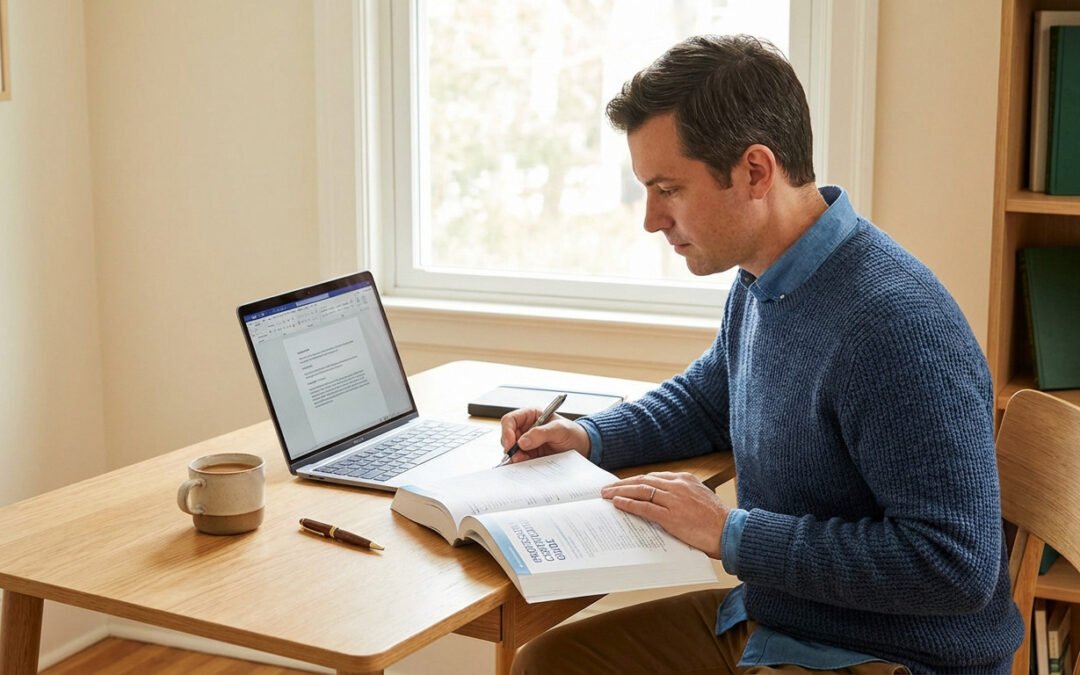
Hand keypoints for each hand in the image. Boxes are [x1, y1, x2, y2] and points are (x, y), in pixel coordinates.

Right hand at [499, 408, 590, 463]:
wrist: (582, 448)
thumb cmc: (573, 433)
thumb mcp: (560, 430)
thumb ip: (541, 433)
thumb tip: (522, 441)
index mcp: (531, 415)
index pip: (510, 420)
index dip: (507, 431)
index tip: (511, 444)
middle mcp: (526, 428)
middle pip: (507, 436)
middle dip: (509, 447)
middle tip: (515, 456)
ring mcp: (527, 442)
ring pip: (511, 450)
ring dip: (514, 456)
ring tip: (522, 461)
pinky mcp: (529, 455)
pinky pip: (518, 459)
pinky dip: (519, 463)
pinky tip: (524, 465)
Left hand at [601, 472, 728, 558]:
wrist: (730, 532)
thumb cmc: (717, 520)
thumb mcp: (701, 498)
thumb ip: (683, 495)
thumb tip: (664, 500)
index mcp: (685, 479)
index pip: (653, 477)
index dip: (635, 481)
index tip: (623, 484)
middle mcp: (678, 486)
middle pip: (643, 481)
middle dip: (623, 484)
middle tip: (607, 488)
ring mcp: (674, 500)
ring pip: (640, 491)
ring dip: (620, 492)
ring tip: (606, 495)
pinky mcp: (671, 516)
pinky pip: (644, 507)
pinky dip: (629, 504)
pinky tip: (618, 503)